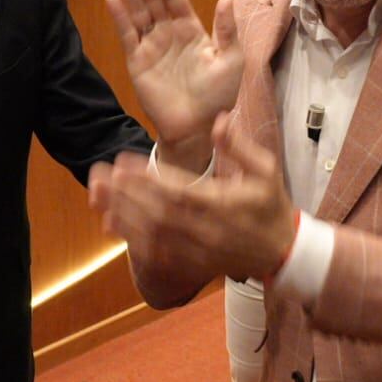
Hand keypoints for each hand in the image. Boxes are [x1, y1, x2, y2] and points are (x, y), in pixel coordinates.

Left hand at [88, 110, 297, 282]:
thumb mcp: (266, 169)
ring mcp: (198, 250)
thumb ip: (239, 145)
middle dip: (126, 194)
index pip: (178, 191)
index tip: (123, 163)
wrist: (283, 252)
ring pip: (153, 235)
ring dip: (123, 216)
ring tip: (98, 198)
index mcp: (223, 203)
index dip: (148, 179)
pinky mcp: (193, 263)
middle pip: (158, 213)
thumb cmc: (272, 206)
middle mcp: (207, 229)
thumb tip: (220, 118)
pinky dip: (132, 240)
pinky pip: (157, 254)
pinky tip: (113, 225)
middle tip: (100, 175)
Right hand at [105, 0, 243, 156]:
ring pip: (138, 12)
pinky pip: (127, 35)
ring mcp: (152, 46)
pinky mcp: (137, 62)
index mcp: (192, 30)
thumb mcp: (231, 59)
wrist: (197, 127)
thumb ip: (227, 29)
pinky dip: (120, 17)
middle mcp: (169, 34)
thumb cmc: (218, 96)